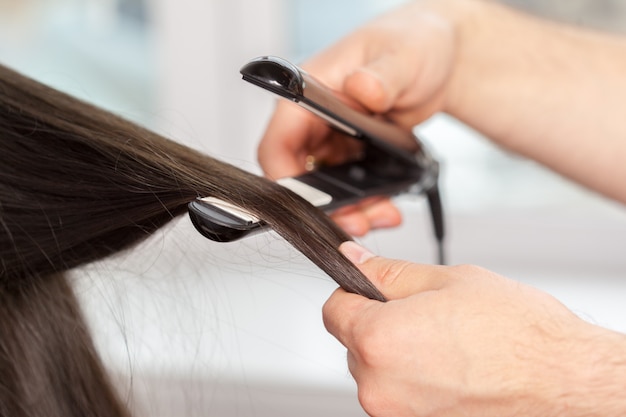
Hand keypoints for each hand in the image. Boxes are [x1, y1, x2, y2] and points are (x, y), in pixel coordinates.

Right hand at [258, 0, 461, 235]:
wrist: (439, 59)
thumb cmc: (412, 44)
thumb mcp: (403, 56)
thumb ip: (382, 75)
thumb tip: (362, 88)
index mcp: (310, 89)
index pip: (278, 142)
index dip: (286, 180)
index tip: (309, 206)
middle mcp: (315, 117)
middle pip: (299, 175)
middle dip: (324, 205)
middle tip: (356, 221)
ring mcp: (333, 138)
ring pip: (324, 187)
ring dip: (349, 209)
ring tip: (380, 215)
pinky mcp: (351, 153)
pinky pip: (348, 187)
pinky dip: (366, 203)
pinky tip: (386, 206)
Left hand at [323, 241, 625, 416]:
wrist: (564, 383)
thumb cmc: (518, 336)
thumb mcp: (447, 280)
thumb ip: (387, 273)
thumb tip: (354, 260)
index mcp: (379, 340)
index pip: (332, 310)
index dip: (352, 293)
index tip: (372, 291)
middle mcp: (379, 386)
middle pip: (354, 343)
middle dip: (379, 323)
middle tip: (423, 315)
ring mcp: (396, 415)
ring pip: (377, 370)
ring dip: (398, 353)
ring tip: (446, 343)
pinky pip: (399, 394)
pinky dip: (415, 379)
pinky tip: (451, 367)